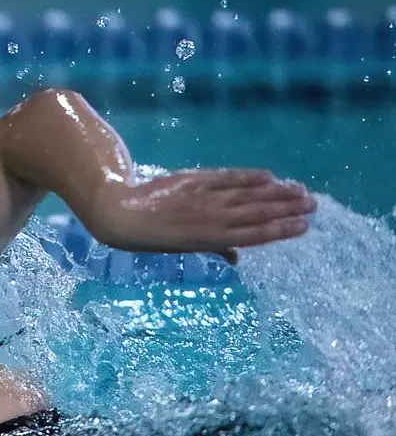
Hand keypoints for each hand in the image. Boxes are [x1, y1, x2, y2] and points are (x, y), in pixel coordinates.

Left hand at [82, 169, 315, 264]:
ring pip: (248, 196)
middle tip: (312, 204)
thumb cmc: (155, 236)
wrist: (123, 216)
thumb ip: (214, 248)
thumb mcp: (185, 247)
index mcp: (211, 240)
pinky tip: (268, 176)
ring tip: (300, 189)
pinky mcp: (196, 182)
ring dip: (276, 193)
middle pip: (258, 213)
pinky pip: (228, 178)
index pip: (254, 235)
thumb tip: (237, 259)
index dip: (280, 230)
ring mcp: (205, 200)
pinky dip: (249, 177)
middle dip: (287, 209)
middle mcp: (212, 220)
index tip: (304, 226)